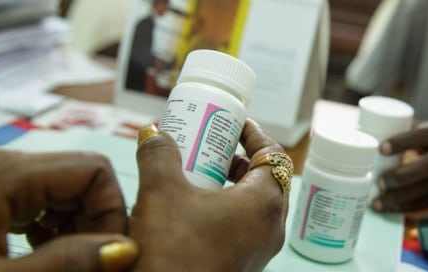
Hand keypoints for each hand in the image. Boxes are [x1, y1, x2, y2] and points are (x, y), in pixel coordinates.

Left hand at [0, 148, 136, 270]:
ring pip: (65, 188)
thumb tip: (126, 249)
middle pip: (83, 177)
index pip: (96, 171)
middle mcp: (2, 162)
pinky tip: (44, 252)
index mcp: (7, 174)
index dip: (113, 213)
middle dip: (98, 221)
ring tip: (68, 262)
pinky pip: (40, 196)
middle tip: (91, 264)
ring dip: (78, 225)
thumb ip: (65, 262)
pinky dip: (55, 224)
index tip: (110, 254)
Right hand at [130, 119, 287, 270]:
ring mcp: (260, 250)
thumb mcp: (161, 193)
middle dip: (240, 158)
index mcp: (263, 203)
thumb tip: (154, 132)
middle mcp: (270, 227)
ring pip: (255, 205)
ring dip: (233, 184)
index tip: (234, 122)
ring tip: (201, 174)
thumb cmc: (174, 254)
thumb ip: (158, 155)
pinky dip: (228, 209)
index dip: (254, 134)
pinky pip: (245, 227)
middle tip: (213, 146)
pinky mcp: (245, 265)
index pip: (273, 154)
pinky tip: (194, 210)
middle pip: (267, 179)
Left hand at [372, 121, 427, 214]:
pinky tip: (392, 209)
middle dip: (401, 177)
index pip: (419, 136)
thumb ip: (404, 131)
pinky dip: (410, 208)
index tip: (381, 148)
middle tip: (380, 182)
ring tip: (378, 203)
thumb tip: (366, 130)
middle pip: (426, 167)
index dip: (400, 142)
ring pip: (426, 190)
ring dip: (400, 199)